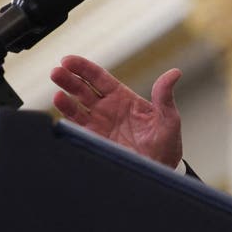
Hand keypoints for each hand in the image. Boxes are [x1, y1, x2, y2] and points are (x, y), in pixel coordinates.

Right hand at [50, 55, 182, 167]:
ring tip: (57, 92)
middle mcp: (106, 109)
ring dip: (64, 99)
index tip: (68, 60)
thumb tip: (174, 73)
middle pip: (82, 89)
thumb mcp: (168, 119)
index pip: (99, 78)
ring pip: (75, 107)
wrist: (158, 171)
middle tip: (56, 71)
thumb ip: (165, 97)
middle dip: (68, 79)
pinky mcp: (93, 141)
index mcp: (123, 98)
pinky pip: (76, 129)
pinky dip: (66, 121)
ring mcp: (98, 125)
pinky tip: (61, 114)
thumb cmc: (165, 145)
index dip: (83, 68)